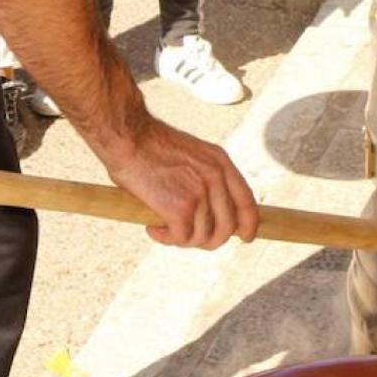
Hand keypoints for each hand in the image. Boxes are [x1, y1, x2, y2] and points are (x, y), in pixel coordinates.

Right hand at [103, 120, 258, 249]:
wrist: (127, 137)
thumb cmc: (149, 146)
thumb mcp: (191, 155)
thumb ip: (204, 178)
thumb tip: (208, 212)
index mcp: (220, 162)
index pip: (247, 201)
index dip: (249, 224)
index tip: (245, 237)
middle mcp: (216, 178)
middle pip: (227, 227)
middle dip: (208, 240)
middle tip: (184, 236)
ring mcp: (200, 193)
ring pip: (203, 237)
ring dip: (182, 239)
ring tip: (162, 228)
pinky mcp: (180, 208)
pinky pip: (180, 238)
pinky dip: (165, 238)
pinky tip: (152, 228)